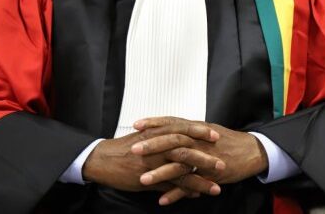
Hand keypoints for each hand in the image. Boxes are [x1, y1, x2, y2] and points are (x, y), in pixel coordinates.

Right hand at [82, 123, 222, 197]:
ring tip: (217, 184)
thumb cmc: (122, 148)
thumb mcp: (143, 138)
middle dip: (205, 155)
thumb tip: (177, 143)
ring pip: (182, 169)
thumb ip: (161, 140)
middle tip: (222, 161)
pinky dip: (185, 190)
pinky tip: (197, 195)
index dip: (199, 131)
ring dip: (201, 177)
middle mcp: (157, 145)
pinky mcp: (148, 178)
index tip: (215, 133)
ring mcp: (153, 162)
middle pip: (186, 148)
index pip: (182, 129)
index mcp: (157, 133)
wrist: (102, 159)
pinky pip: (171, 185)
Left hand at [132, 117, 268, 203]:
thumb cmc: (227, 140)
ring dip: (160, 173)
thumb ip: (187, 130)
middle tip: (133, 149)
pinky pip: (192, 185)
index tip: (137, 124)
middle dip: (152, 145)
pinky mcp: (211, 175)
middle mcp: (199, 141)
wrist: (252, 151)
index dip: (154, 123)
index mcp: (196, 129)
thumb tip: (169, 127)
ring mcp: (205, 158)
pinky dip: (177, 193)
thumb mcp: (206, 131)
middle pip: (173, 141)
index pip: (172, 122)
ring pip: (180, 165)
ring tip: (143, 179)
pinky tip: (163, 200)